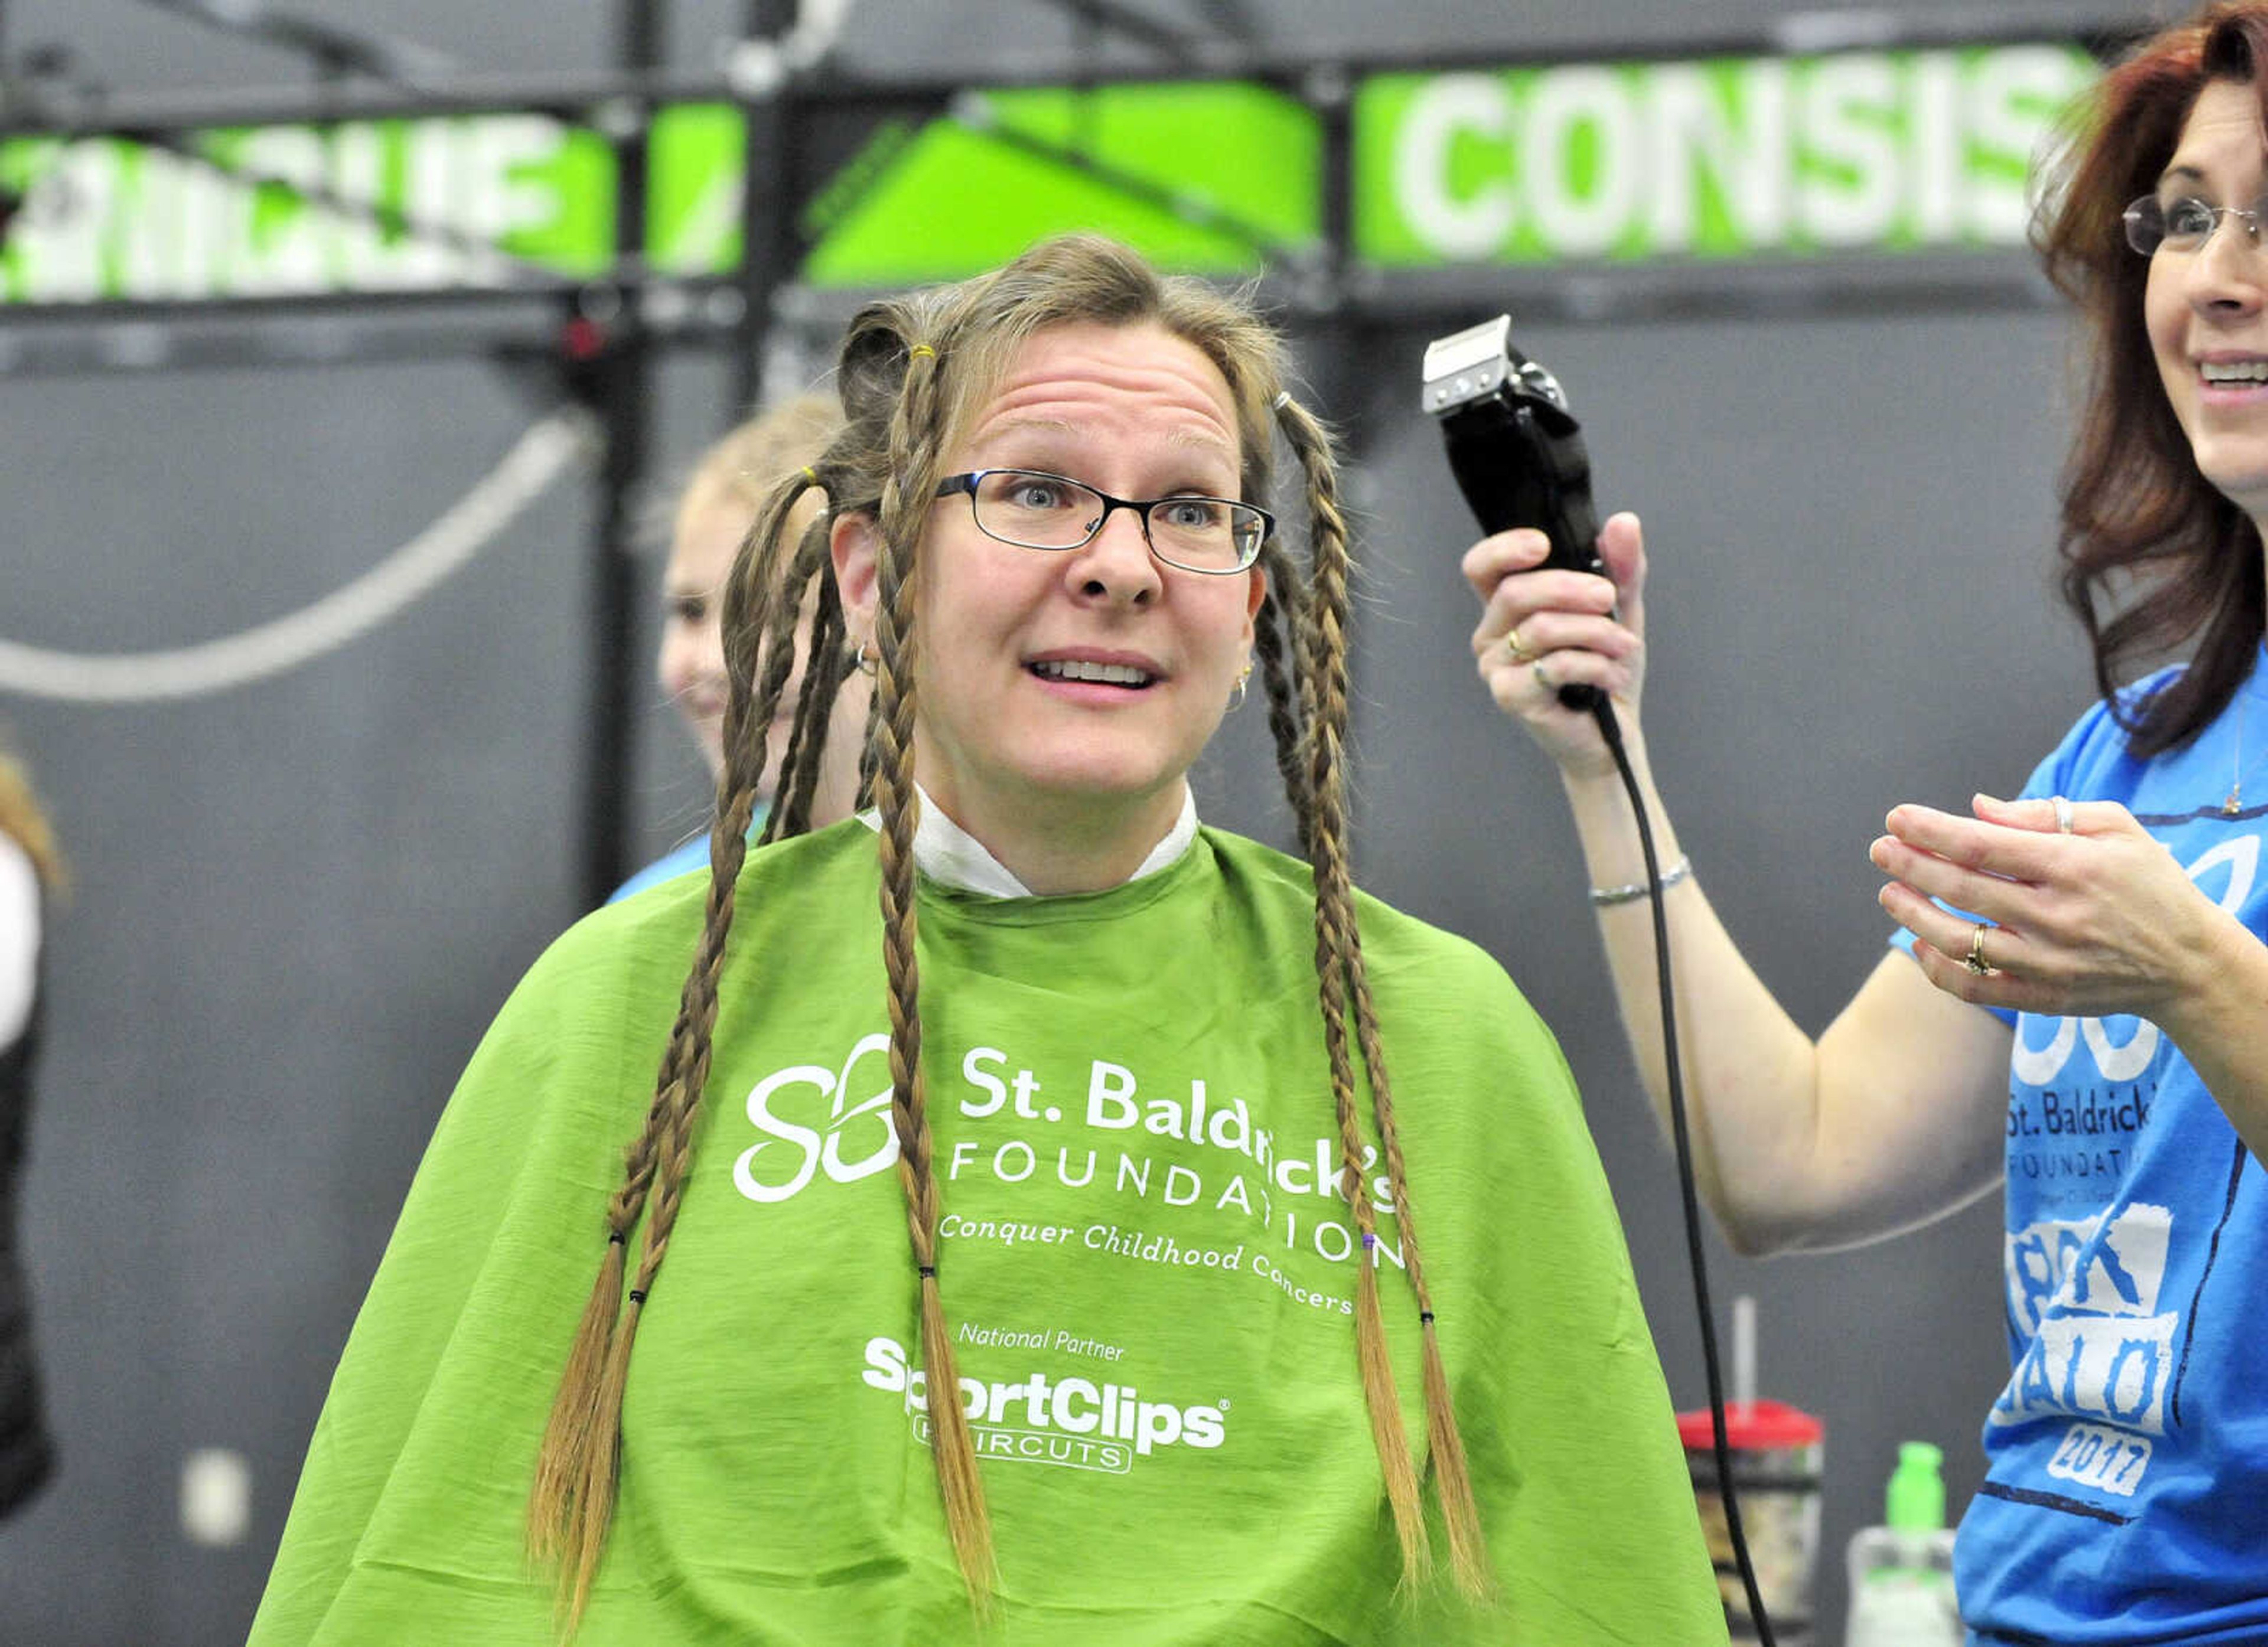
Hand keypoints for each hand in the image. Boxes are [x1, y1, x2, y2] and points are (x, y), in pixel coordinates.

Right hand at [1462, 511, 1645, 775]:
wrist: (1612, 734)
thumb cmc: (1605, 672)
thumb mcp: (1619, 611)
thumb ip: (1621, 567)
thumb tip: (1624, 522)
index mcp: (1508, 607)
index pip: (1481, 567)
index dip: (1503, 550)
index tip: (1543, 545)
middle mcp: (1492, 634)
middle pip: (1516, 592)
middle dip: (1570, 589)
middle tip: (1610, 599)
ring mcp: (1496, 667)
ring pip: (1540, 628)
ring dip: (1594, 632)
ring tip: (1625, 646)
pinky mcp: (1510, 696)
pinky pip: (1554, 665)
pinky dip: (1594, 664)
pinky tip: (1612, 674)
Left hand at [1871, 793, 2225, 1021]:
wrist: (2190, 964)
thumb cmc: (2149, 884)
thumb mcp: (2117, 830)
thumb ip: (2045, 814)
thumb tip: (1977, 808)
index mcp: (2073, 867)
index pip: (1983, 846)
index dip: (1931, 831)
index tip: (1896, 818)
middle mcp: (2057, 917)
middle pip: (1963, 889)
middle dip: (1911, 866)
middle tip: (1880, 850)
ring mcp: (2047, 963)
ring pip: (1960, 941)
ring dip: (1913, 915)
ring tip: (1889, 892)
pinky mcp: (2043, 998)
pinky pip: (1975, 989)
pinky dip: (1938, 969)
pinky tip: (1920, 944)